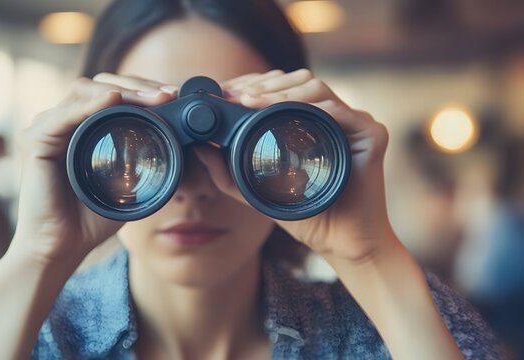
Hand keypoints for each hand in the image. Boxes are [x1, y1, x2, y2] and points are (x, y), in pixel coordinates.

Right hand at [11, 73, 177, 266]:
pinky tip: (113, 100)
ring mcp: (47, 129)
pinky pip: (64, 115)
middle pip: (100, 85)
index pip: (113, 94)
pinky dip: (89, 105)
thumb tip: (182, 144)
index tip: (174, 96)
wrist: (62, 248)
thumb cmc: (91, 218)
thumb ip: (147, 162)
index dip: (144, 90)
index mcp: (84, 128)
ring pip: (84, 92)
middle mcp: (63, 122)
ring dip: (121, 91)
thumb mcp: (130, 185)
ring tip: (152, 97)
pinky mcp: (35, 141)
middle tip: (168, 94)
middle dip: (137, 86)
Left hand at [195, 69, 394, 265]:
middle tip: (234, 96)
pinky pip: (341, 112)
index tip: (223, 93)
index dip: (251, 86)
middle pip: (297, 81)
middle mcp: (331, 116)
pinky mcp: (372, 134)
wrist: (341, 243)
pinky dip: (313, 109)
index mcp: (307, 123)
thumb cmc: (304, 216)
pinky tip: (287, 114)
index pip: (279, 90)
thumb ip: (227, 173)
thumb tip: (197, 148)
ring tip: (251, 102)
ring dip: (282, 92)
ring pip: (316, 88)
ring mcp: (353, 122)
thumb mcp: (255, 192)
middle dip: (262, 85)